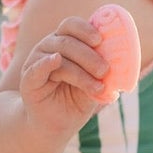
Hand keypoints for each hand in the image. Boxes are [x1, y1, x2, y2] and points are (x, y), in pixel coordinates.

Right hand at [17, 15, 109, 133]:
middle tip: (105, 70)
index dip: (86, 29)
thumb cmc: (75, 101)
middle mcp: (48, 48)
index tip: (100, 40)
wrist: (55, 126)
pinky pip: (36, 69)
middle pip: (67, 41)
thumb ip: (102, 72)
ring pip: (59, 55)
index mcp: (64, 43)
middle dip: (89, 55)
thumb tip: (124, 65)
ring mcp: (36, 62)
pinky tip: (56, 61)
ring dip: (81, 72)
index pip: (71, 26)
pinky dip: (46, 63)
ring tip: (97, 88)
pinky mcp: (28, 80)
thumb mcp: (93, 85)